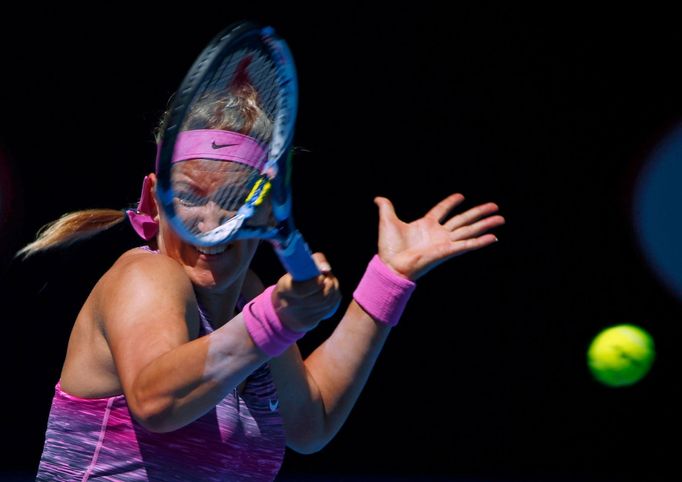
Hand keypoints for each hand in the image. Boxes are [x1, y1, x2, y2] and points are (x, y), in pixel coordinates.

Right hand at [272, 253, 341, 331]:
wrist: (283, 312)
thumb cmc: (292, 284)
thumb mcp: (293, 271)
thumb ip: (311, 263)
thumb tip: (326, 268)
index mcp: (284, 289)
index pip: (302, 289)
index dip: (316, 283)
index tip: (322, 276)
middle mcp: (291, 305)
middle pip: (320, 297)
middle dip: (330, 285)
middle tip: (329, 278)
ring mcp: (301, 316)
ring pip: (327, 303)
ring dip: (334, 290)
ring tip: (331, 283)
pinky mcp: (310, 322)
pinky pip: (329, 309)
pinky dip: (334, 299)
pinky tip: (331, 293)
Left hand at [375, 193, 504, 279]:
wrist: (390, 265)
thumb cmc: (388, 248)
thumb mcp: (388, 221)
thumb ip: (386, 208)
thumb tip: (378, 198)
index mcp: (426, 225)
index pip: (442, 210)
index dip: (450, 202)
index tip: (461, 196)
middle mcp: (438, 233)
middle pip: (463, 220)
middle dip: (479, 213)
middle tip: (495, 206)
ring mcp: (445, 242)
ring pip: (470, 230)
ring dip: (486, 224)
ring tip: (501, 218)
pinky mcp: (448, 251)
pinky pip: (467, 245)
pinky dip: (480, 242)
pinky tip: (494, 237)